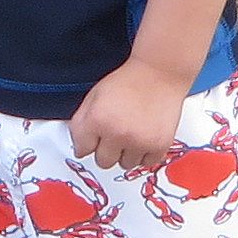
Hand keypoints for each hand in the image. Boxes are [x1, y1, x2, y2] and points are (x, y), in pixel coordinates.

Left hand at [69, 57, 190, 169]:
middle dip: (106, 150)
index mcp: (97, 120)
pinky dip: (145, 153)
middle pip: (103, 162)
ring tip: (132, 133)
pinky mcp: (158, 146)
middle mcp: (117, 133)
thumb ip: (82, 122)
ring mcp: (139, 142)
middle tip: (115, 134)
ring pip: (125, 164)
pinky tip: (144, 137)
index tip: (92, 141)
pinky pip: (146, 163)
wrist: (159, 73)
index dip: (87, 143)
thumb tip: (79, 147)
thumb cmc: (129, 81)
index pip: (82, 150)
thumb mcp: (94, 96)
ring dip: (126, 152)